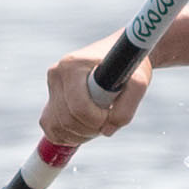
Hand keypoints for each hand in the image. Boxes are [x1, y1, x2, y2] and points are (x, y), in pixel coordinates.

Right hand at [39, 33, 153, 146]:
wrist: (123, 54)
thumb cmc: (131, 66)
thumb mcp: (138, 83)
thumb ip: (126, 109)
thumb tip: (106, 131)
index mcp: (74, 65)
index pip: (79, 107)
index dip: (98, 120)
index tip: (111, 113)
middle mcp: (57, 72)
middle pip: (67, 119)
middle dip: (90, 129)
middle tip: (107, 120)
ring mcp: (52, 85)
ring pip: (56, 126)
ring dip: (80, 134)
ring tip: (99, 122)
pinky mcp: (52, 96)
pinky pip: (50, 126)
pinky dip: (66, 134)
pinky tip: (85, 128)